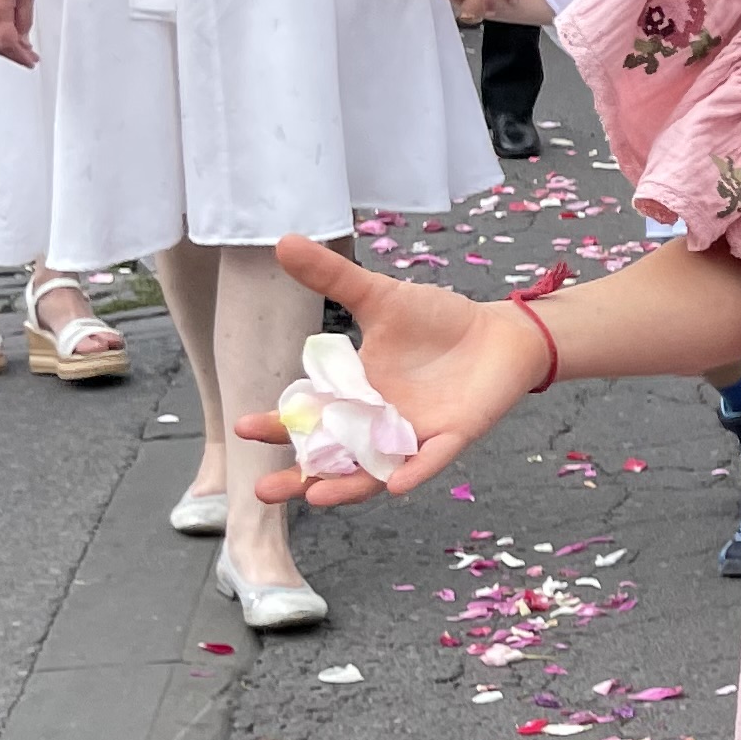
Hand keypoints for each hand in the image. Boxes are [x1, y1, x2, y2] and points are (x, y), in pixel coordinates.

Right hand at [233, 235, 549, 505]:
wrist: (498, 334)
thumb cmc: (437, 321)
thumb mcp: (380, 297)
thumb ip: (334, 277)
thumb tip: (284, 242)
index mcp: (353, 393)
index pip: (307, 414)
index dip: (277, 425)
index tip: (243, 427)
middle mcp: (376, 422)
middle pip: (330, 456)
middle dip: (298, 474)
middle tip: (263, 491)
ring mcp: (412, 434)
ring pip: (372, 470)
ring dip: (345, 486)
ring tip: (313, 497)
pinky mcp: (451, 436)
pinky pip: (429, 460)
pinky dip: (413, 471)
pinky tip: (395, 484)